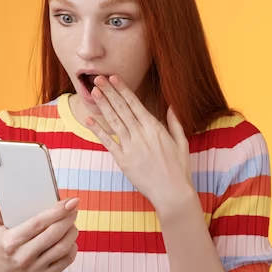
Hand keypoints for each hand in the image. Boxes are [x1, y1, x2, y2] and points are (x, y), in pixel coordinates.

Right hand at [0, 182, 79, 271]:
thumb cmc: (0, 245)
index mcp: (11, 242)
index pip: (38, 224)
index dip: (56, 211)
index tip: (69, 201)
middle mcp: (24, 257)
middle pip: (54, 235)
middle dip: (68, 218)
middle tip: (73, 207)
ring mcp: (36, 268)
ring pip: (63, 247)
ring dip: (72, 230)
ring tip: (71, 220)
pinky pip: (67, 259)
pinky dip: (72, 245)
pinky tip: (69, 237)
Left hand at [85, 75, 193, 212]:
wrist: (172, 193)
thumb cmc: (179, 169)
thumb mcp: (182, 143)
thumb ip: (174, 123)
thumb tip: (171, 106)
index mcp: (155, 128)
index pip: (135, 104)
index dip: (123, 90)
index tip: (114, 78)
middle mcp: (141, 134)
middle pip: (121, 109)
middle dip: (109, 92)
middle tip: (98, 78)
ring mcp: (131, 147)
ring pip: (113, 121)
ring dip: (103, 106)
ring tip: (93, 92)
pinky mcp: (123, 160)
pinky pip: (108, 142)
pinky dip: (98, 130)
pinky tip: (89, 119)